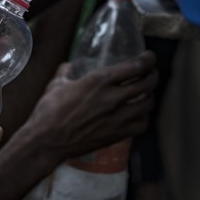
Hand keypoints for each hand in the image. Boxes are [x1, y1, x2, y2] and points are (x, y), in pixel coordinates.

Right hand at [23, 51, 157, 161]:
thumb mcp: (56, 84)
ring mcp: (117, 118)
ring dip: (150, 95)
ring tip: (146, 92)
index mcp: (99, 81)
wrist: (47, 142)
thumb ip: (66, 72)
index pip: (136, 66)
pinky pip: (141, 124)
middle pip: (146, 83)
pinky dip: (144, 117)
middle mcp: (112, 98)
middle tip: (150, 72)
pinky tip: (138, 114)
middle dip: (152, 75)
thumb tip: (68, 65)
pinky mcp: (117, 135)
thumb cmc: (48, 112)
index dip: (148, 59)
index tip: (149, 57)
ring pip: (148, 104)